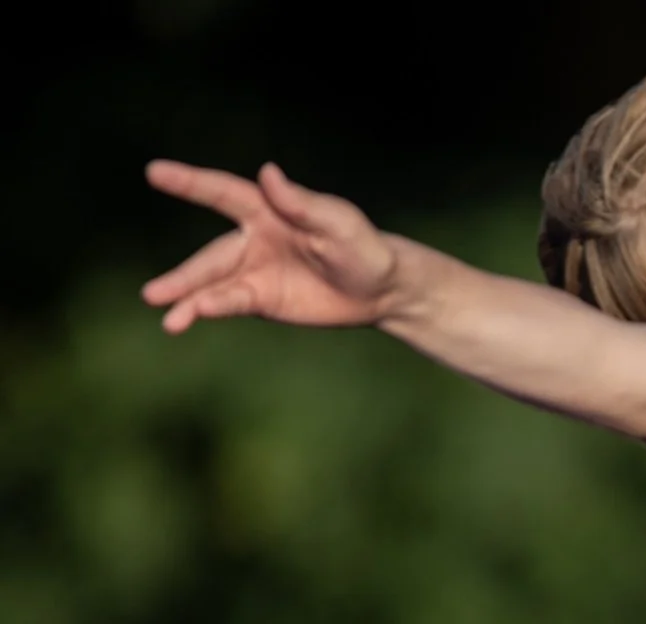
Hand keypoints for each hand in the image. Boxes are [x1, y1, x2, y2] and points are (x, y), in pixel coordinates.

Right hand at [142, 160, 402, 332]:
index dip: (189, 182)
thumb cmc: (362, 247)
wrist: (379, 290)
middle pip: (210, 256)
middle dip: (183, 273)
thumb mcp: (339, 224)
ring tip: (165, 315)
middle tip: (151, 289)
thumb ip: (303, 203)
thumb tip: (268, 173)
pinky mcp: (262, 299)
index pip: (222, 193)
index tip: (155, 171)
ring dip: (188, 298)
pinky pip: (232, 302)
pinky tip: (193, 315)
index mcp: (267, 210)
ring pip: (213, 284)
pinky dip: (213, 307)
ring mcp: (253, 271)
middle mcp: (252, 239)